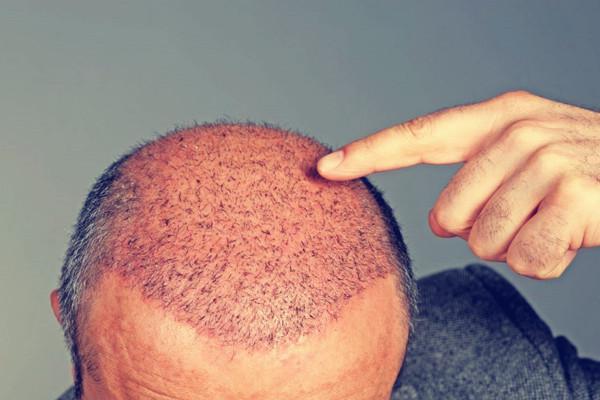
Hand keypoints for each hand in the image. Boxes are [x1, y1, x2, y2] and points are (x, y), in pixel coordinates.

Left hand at [317, 91, 599, 278]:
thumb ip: (477, 177)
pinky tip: (571, 238)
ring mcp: (549, 160)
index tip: (325, 167)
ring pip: (486, 242)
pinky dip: (545, 263)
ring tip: (550, 223)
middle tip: (524, 217)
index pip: (420, 136)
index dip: (369, 153)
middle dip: (479, 233)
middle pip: (448, 215)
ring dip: (516, 248)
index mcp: (499, 117)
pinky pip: (527, 258)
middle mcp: (519, 131)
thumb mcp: (527, 158)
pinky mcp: (576, 194)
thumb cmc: (583, 173)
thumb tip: (440, 223)